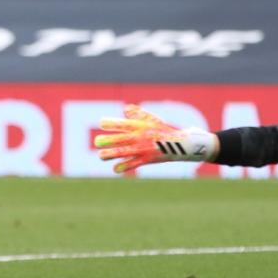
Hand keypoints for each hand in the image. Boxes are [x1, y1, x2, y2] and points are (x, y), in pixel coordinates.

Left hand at [94, 104, 216, 173]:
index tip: (102, 123)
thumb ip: (138, 114)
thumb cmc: (163, 130)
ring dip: (111, 154)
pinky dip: (124, 166)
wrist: (180, 144)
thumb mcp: (152, 119)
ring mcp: (143, 149)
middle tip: (97, 142)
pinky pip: (133, 164)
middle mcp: (140, 137)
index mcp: (140, 126)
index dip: (112, 123)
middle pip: (121, 139)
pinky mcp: (147, 160)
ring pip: (124, 152)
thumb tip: (125, 109)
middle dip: (108, 140)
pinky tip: (115, 168)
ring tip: (101, 155)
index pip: (124, 124)